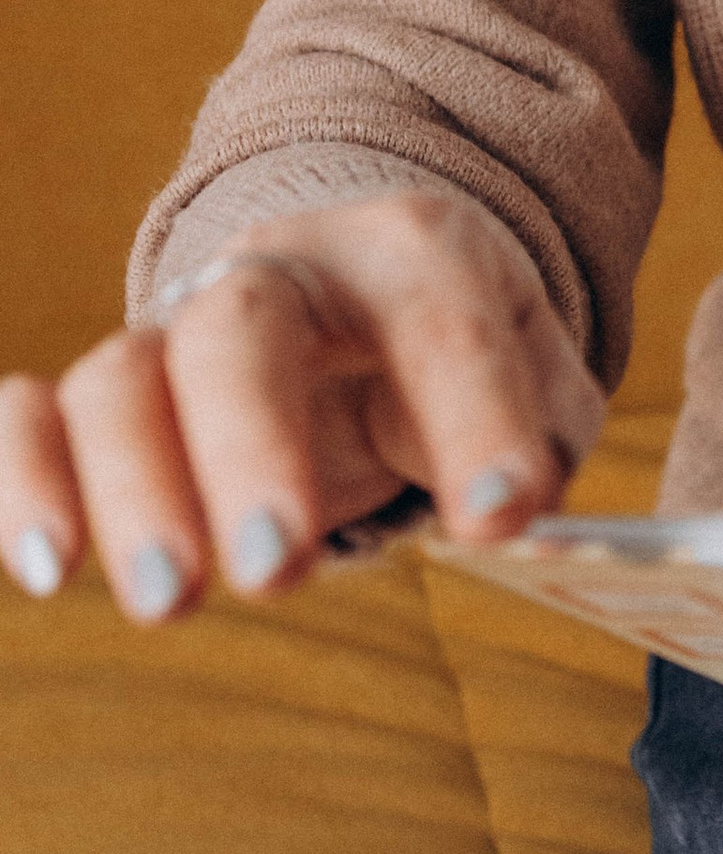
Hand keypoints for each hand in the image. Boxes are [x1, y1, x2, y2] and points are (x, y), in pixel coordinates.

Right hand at [1, 192, 598, 619]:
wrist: (362, 284)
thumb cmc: (454, 351)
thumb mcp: (533, 372)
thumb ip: (539, 433)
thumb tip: (512, 507)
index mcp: (411, 251)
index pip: (441, 319)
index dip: (474, 416)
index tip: (498, 517)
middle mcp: (283, 269)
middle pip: (241, 329)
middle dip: (253, 447)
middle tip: (279, 571)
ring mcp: (183, 323)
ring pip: (125, 378)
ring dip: (133, 490)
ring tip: (170, 602)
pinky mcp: (116, 385)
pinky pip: (36, 410)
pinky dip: (21, 474)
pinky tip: (44, 566)